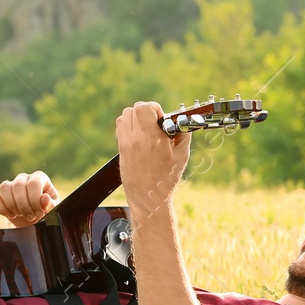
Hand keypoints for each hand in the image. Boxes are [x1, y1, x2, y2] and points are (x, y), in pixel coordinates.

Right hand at [0, 171, 59, 226]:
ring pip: (4, 188)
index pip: (34, 183)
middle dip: (24, 205)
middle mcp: (24, 178)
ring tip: (22, 215)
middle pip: (18, 185)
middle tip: (31, 217)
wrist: (36, 222)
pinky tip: (12, 215)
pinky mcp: (1, 195)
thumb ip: (51, 204)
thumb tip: (45, 198)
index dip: (35, 200)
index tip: (39, 213)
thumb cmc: (47, 213)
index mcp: (39, 177)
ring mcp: (11, 185)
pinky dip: (2, 209)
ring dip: (13, 205)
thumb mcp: (53, 210)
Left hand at [116, 101, 189, 218]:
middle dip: (147, 111)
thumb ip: (183, 135)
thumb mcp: (182, 156)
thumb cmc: (166, 178)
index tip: (162, 119)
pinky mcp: (121, 148)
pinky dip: (130, 124)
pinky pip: (121, 126)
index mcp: (152, 139)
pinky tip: (140, 135)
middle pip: (134, 108)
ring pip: (126, 115)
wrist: (148, 197)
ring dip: (137, 116)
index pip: (145, 107)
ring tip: (147, 128)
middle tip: (156, 124)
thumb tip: (183, 122)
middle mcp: (136, 139)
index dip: (155, 109)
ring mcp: (126, 143)